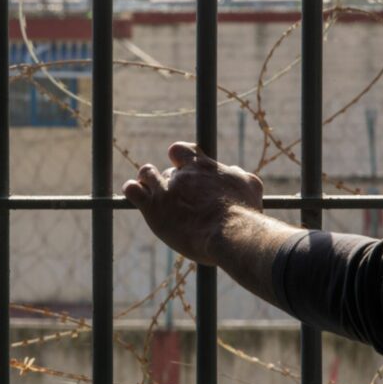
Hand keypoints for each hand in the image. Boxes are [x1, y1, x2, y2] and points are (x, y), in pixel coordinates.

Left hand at [122, 142, 263, 265]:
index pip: (181, 150)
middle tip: (174, 197)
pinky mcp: (153, 207)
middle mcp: (182, 175)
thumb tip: (233, 170)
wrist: (230, 233)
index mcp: (203, 167)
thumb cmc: (244, 213)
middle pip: (165, 170)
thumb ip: (237, 176)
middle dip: (168, 182)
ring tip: (152, 194)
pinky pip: (132, 190)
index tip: (182, 168)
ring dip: (147, 181)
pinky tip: (135, 195)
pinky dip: (132, 190)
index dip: (178, 158)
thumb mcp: (250, 186)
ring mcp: (165, 190)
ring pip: (146, 174)